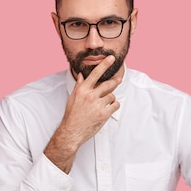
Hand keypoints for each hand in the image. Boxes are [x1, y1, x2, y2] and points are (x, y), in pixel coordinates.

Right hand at [45, 55, 121, 172]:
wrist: (71, 131)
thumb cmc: (71, 115)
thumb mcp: (72, 98)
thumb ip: (79, 86)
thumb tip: (82, 76)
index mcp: (82, 90)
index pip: (95, 74)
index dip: (104, 64)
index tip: (111, 58)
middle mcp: (90, 95)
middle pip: (108, 84)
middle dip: (115, 81)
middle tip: (118, 79)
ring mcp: (97, 105)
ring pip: (112, 96)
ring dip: (111, 99)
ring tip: (105, 103)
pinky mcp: (104, 114)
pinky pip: (115, 105)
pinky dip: (113, 106)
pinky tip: (108, 109)